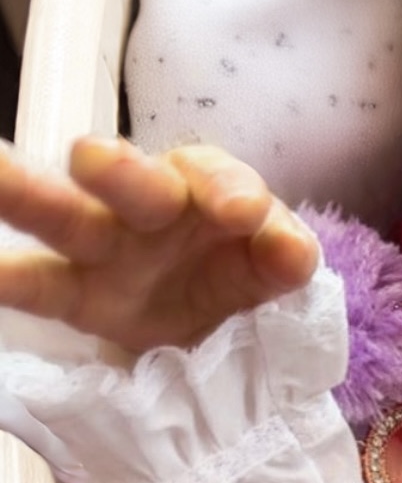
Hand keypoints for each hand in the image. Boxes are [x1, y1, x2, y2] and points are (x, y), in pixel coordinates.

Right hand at [0, 137, 318, 351]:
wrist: (209, 324)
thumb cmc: (236, 267)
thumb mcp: (270, 264)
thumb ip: (283, 255)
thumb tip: (292, 252)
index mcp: (202, 188)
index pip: (213, 177)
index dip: (226, 189)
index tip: (241, 212)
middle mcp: (146, 205)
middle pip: (130, 180)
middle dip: (118, 170)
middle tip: (94, 158)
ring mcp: (103, 247)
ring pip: (63, 213)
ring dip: (25, 192)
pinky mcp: (74, 293)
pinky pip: (38, 284)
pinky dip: (9, 276)